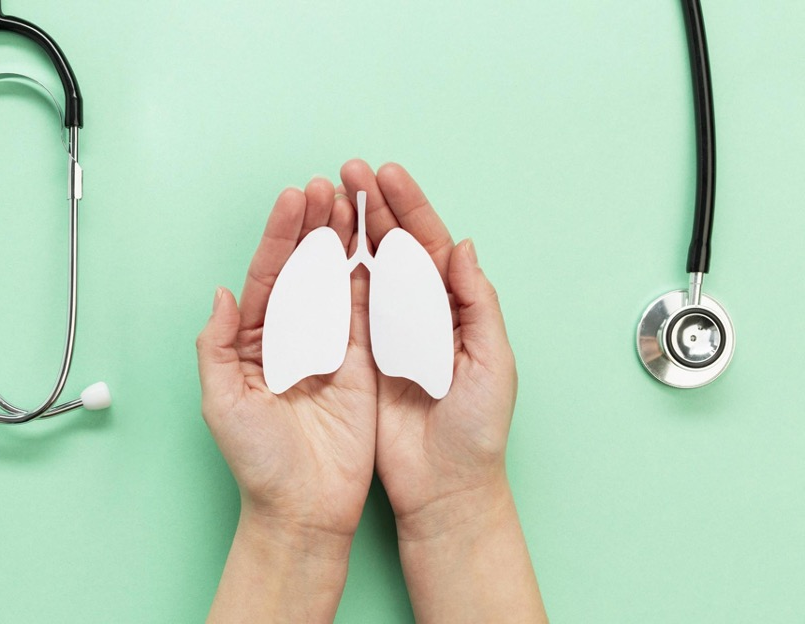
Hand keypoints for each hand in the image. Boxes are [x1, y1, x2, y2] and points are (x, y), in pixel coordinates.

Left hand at [197, 178, 375, 620]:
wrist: (305, 507)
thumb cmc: (258, 461)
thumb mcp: (222, 402)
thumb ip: (216, 345)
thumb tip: (220, 291)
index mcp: (252, 342)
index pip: (268, 275)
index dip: (280, 236)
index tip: (293, 198)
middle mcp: (290, 338)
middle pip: (303, 269)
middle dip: (313, 226)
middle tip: (327, 186)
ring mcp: (328, 348)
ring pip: (334, 283)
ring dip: (343, 242)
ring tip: (351, 202)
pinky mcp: (362, 365)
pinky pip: (365, 315)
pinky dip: (371, 279)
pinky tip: (375, 246)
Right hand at [339, 160, 545, 621]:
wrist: (443, 486)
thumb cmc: (476, 430)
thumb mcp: (492, 363)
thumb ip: (478, 303)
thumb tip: (462, 244)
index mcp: (455, 308)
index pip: (430, 245)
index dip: (410, 207)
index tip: (386, 175)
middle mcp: (420, 314)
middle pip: (394, 248)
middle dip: (373, 207)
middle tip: (348, 172)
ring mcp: (387, 333)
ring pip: (365, 270)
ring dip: (349, 232)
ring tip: (329, 198)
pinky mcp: (360, 358)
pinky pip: (343, 311)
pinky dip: (331, 278)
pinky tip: (317, 250)